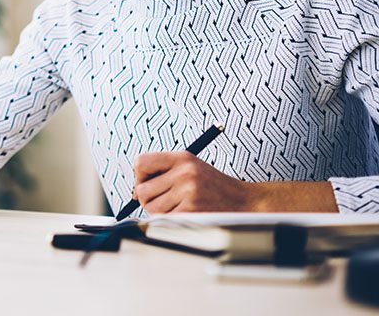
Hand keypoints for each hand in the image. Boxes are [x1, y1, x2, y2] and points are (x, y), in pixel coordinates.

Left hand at [132, 151, 253, 212]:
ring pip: (151, 208)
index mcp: (181, 158)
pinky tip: (186, 214)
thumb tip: (135, 192)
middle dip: (148, 199)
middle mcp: (184, 172)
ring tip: (178, 206)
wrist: (243, 200)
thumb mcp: (190, 167)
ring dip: (160, 212)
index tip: (147, 183)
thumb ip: (163, 172)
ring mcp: (188, 192)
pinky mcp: (192, 210)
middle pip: (142, 190)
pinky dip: (171, 221)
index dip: (139, 176)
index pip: (141, 162)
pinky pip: (164, 220)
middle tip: (164, 200)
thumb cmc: (211, 186)